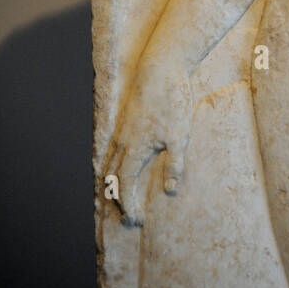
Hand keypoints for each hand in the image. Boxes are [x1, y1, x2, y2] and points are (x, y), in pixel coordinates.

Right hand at [105, 51, 193, 226]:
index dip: (128, 206)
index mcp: (134, 149)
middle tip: (127, 217)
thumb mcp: (180, 135)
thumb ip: (175, 164)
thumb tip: (170, 191)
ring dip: (112, 182)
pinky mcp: (127, 119)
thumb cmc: (172, 100)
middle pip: (111, 178)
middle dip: (117, 199)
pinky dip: (113, 164)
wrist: (161, 65)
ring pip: (109, 162)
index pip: (124, 186)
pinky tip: (122, 164)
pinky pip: (113, 148)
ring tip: (119, 196)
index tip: (136, 222)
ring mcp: (123, 129)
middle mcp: (123, 141)